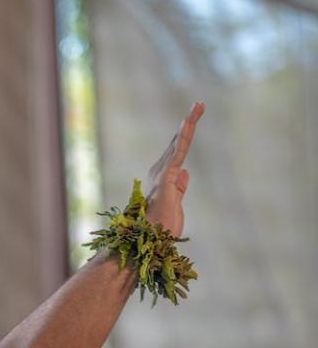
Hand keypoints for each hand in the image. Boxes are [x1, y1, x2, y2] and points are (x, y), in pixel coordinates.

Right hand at [144, 101, 203, 236]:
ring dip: (189, 123)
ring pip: (179, 144)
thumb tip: (185, 172)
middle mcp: (160, 173)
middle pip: (178, 143)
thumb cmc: (158, 230)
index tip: (192, 119)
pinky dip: (184, 137)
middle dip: (188, 123)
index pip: (176, 154)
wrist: (149, 243)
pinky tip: (188, 122)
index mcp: (163, 180)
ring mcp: (163, 174)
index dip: (184, 136)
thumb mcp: (175, 205)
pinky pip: (178, 152)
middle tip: (199, 104)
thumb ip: (179, 188)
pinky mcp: (167, 177)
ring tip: (198, 105)